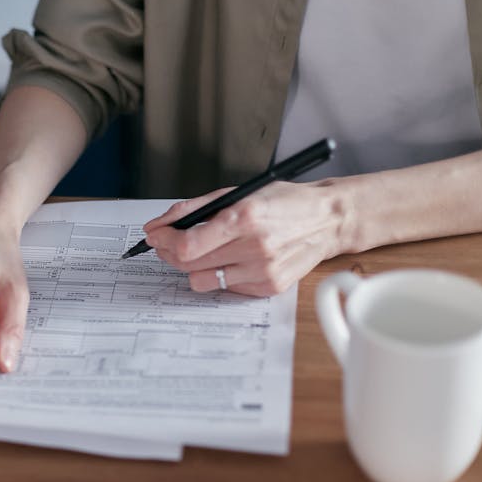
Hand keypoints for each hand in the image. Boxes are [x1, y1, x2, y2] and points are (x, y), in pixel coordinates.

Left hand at [143, 181, 348, 295]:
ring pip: (202, 281)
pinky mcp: (268, 287)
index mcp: (244, 218)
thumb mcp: (237, 193)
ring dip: (193, 266)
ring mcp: (262, 271)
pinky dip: (219, 274)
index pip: (187, 245)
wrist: (327, 220)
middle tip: (167, 243)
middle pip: (189, 264)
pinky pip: (225, 288)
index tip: (154, 235)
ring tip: (201, 251)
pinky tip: (231, 259)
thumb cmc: (282, 202)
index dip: (163, 242)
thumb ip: (194, 208)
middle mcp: (254, 247)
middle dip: (169, 253)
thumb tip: (159, 225)